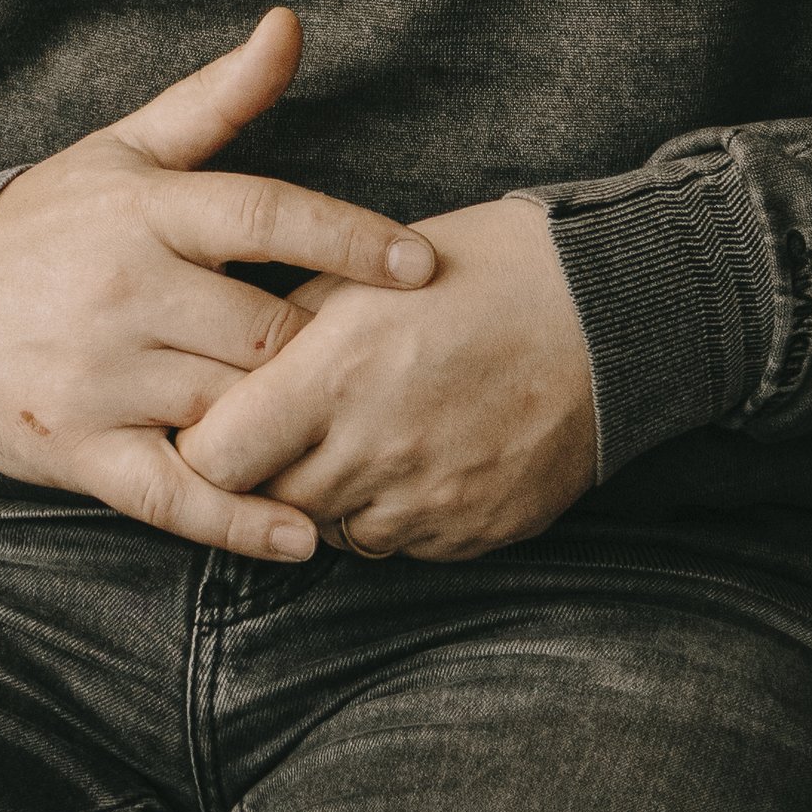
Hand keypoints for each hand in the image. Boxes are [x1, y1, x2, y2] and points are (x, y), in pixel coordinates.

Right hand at [0, 6, 437, 560]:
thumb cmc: (45, 221)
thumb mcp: (125, 149)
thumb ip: (218, 96)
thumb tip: (290, 22)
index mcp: (146, 211)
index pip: (266, 213)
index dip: (351, 238)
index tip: (422, 263)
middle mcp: (128, 290)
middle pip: (263, 330)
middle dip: (325, 351)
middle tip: (387, 366)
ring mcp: (102, 376)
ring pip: (229, 410)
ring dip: (294, 430)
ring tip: (366, 442)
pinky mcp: (78, 448)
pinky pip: (172, 495)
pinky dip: (239, 522)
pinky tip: (301, 536)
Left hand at [172, 193, 597, 562]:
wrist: (607, 312)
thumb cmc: (483, 268)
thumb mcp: (368, 269)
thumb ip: (288, 324)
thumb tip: (231, 368)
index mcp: (336, 376)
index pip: (216, 459)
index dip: (204, 443)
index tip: (219, 419)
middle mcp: (373, 452)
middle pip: (271, 501)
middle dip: (266, 468)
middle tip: (288, 422)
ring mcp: (426, 504)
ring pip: (333, 530)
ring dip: (330, 492)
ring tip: (362, 429)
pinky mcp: (472, 534)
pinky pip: (400, 543)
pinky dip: (392, 510)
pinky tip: (417, 451)